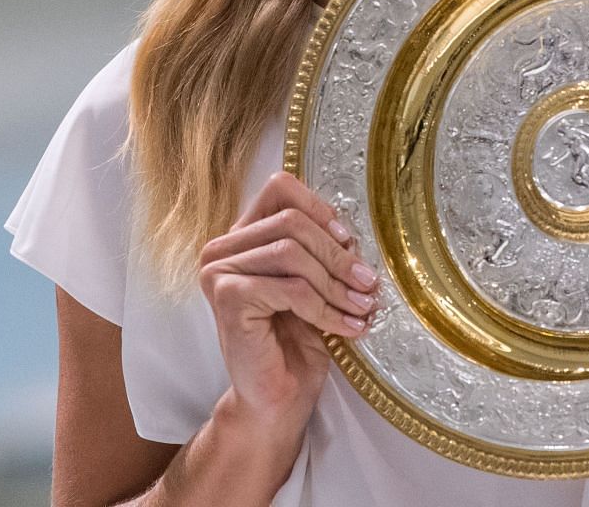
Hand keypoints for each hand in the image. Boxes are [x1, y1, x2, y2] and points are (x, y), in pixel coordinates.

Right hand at [196, 171, 378, 436]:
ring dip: (336, 283)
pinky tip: (348, 328)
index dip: (320, 210)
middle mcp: (222, 248)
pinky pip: (292, 288)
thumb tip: (352, 232)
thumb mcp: (315, 284)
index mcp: (242, 237)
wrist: (277, 399)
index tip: (349, 242)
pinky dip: (327, 309)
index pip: (280, 189)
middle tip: (369, 284)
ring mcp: (219, 271)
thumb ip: (322, 250)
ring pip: (292, 252)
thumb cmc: (297, 343)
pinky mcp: (228, 297)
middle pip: (292, 221)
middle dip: (338, 255)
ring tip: (363, 308)